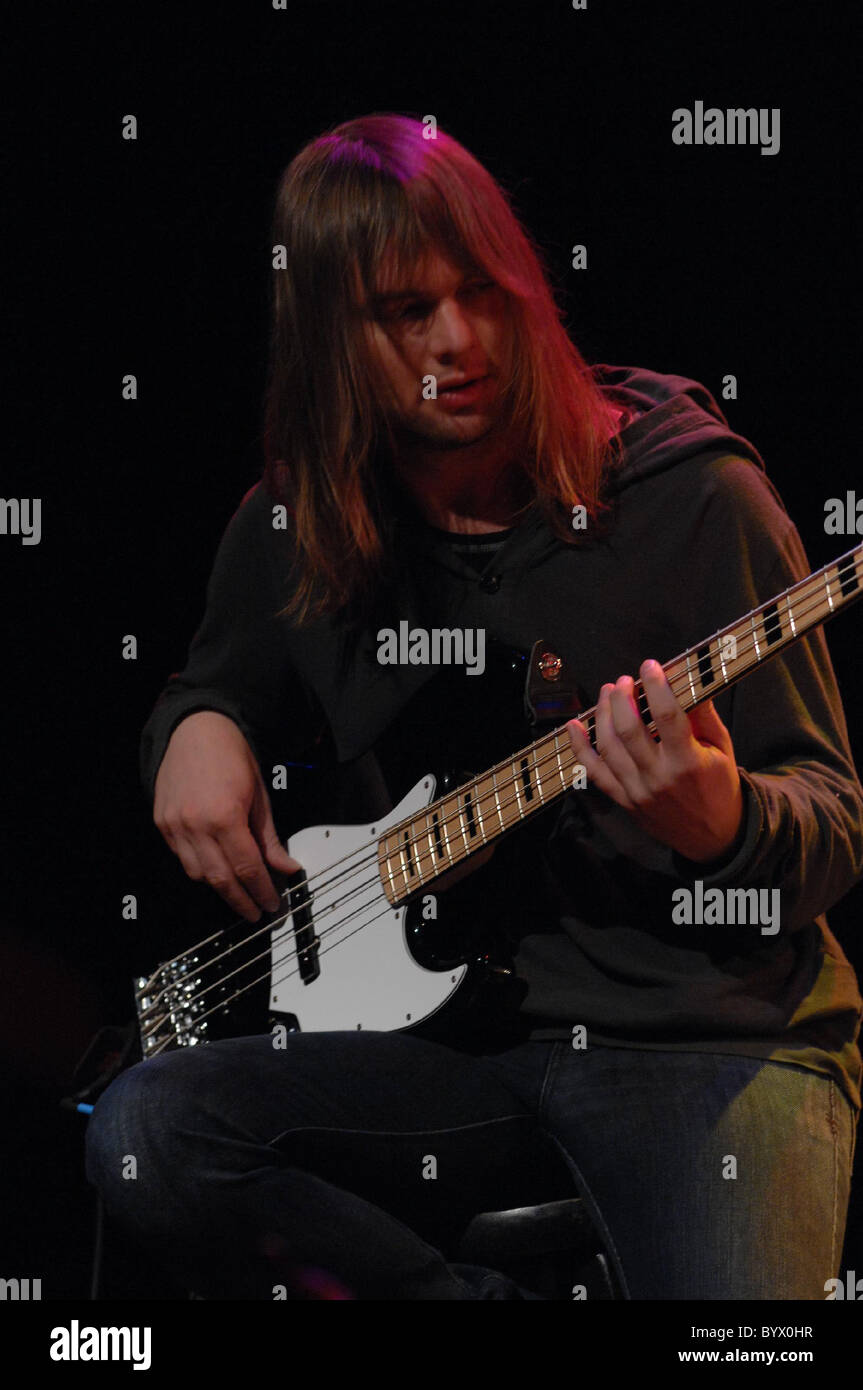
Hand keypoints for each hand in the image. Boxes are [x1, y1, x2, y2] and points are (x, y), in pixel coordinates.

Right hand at [153, 711, 301, 920]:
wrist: (196, 731)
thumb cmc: (231, 757)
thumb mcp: (260, 797)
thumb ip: (269, 838)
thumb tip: (285, 867)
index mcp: (225, 816)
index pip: (247, 868)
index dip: (261, 891)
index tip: (272, 904)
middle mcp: (196, 825)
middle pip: (221, 879)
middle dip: (241, 901)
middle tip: (256, 912)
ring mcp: (175, 826)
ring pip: (198, 874)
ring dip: (220, 888)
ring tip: (239, 894)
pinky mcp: (162, 824)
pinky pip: (182, 859)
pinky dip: (201, 869)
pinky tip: (216, 870)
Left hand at [566, 660, 743, 863]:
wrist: (714, 837)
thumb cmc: (719, 787)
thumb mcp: (722, 749)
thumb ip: (705, 716)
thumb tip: (690, 679)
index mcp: (688, 761)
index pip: (668, 716)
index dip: (655, 686)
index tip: (650, 666)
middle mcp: (659, 777)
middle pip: (629, 730)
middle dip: (623, 698)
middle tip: (624, 680)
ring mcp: (637, 791)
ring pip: (609, 747)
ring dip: (603, 714)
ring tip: (608, 692)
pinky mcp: (624, 800)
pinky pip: (595, 773)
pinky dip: (580, 748)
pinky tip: (574, 726)